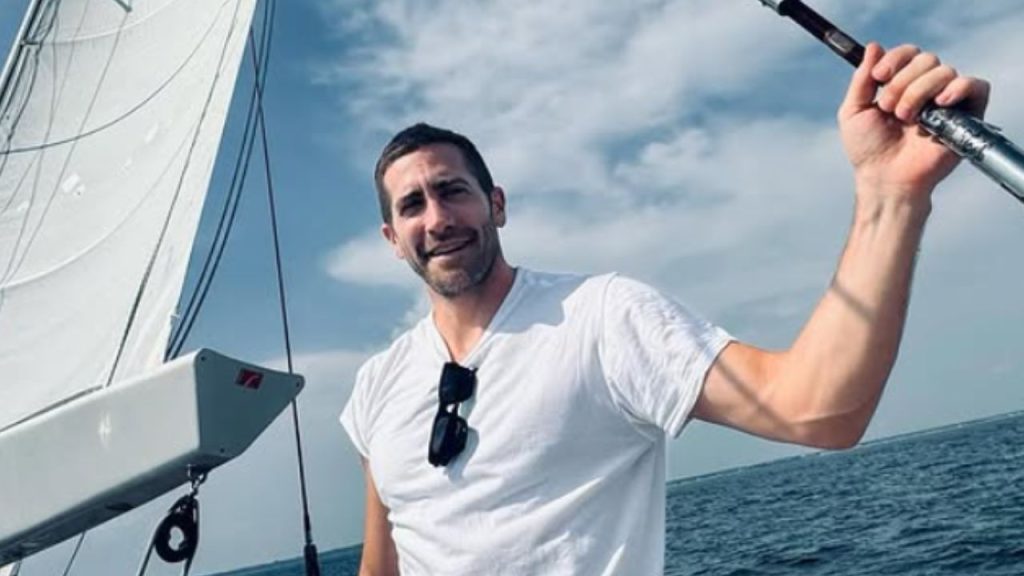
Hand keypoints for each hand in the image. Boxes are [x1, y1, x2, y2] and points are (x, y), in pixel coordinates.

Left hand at [838, 43, 990, 199]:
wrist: (884, 179)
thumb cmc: (868, 150)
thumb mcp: (853, 111)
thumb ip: (862, 79)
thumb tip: (874, 46)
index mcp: (902, 84)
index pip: (909, 53)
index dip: (895, 59)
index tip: (879, 77)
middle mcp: (926, 90)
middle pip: (926, 59)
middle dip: (902, 82)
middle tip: (889, 109)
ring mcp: (946, 102)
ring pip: (944, 71)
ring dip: (919, 92)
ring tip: (906, 118)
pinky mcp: (966, 117)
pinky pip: (976, 86)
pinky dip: (959, 87)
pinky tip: (941, 102)